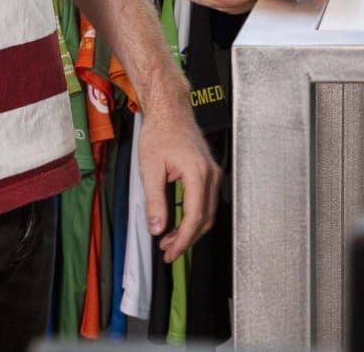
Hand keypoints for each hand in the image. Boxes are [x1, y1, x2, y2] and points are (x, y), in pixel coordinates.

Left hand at [132, 105, 220, 261]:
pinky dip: (194, 216)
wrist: (170, 111)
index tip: (170, 252)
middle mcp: (210, 174)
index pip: (195, 216)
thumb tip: (157, 228)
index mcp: (197, 173)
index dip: (183, 240)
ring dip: (190, 229)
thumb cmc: (160, 132)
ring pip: (208, 212)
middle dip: (187, 239)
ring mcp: (213, 173)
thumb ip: (154, 201)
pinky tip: (178, 222)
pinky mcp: (209, 172)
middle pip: (205, 218)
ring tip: (170, 240)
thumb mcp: (150, 169)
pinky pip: (206, 201)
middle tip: (168, 252)